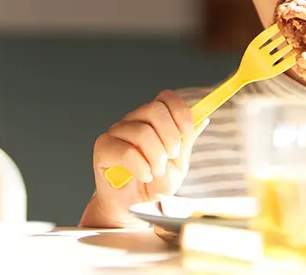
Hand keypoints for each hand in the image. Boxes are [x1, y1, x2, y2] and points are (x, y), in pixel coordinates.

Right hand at [88, 90, 209, 222]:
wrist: (134, 208)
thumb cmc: (153, 186)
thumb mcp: (178, 165)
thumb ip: (186, 142)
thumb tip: (202, 119)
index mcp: (151, 121)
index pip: (165, 98)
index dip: (179, 110)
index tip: (187, 131)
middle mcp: (132, 122)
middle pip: (154, 109)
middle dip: (170, 136)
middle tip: (171, 157)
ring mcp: (116, 133)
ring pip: (141, 132)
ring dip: (156, 157)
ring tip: (156, 172)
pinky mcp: (103, 148)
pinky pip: (125, 151)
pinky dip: (141, 167)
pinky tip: (144, 176)